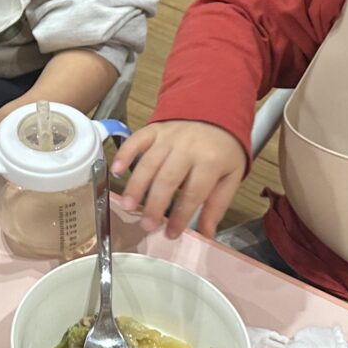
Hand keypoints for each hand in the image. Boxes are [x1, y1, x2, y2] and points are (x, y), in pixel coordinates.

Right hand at [109, 120, 247, 236]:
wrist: (217, 113)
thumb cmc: (222, 151)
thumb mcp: (230, 178)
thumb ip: (217, 205)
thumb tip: (206, 234)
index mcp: (211, 161)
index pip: (193, 193)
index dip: (181, 216)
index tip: (171, 234)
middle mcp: (188, 147)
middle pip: (168, 179)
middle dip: (155, 204)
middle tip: (146, 224)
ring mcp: (169, 137)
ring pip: (149, 162)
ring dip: (136, 185)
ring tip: (128, 206)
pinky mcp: (155, 129)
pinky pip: (137, 140)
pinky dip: (124, 154)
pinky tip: (117, 172)